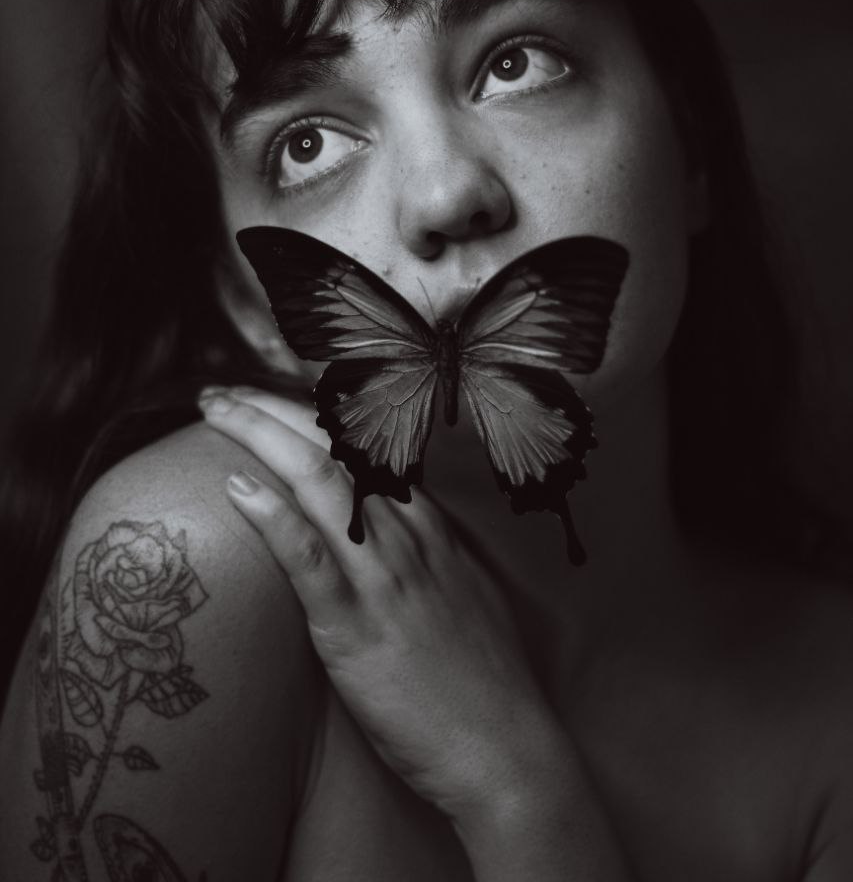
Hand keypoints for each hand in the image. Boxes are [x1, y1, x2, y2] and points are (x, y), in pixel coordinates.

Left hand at [198, 385, 570, 826]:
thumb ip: (424, 560)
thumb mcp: (462, 596)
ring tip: (213, 412)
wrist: (508, 749)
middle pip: (333, 449)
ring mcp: (383, 577)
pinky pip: (310, 557)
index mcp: (430, 528)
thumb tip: (383, 546)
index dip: (308, 417)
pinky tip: (236, 488)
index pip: (363, 450)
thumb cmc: (485, 683)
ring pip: (317, 483)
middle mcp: (407, 537)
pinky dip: (272, 517)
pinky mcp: (357, 627)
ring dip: (258, 437)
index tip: (265, 401)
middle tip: (220, 393)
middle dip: (270, 411)